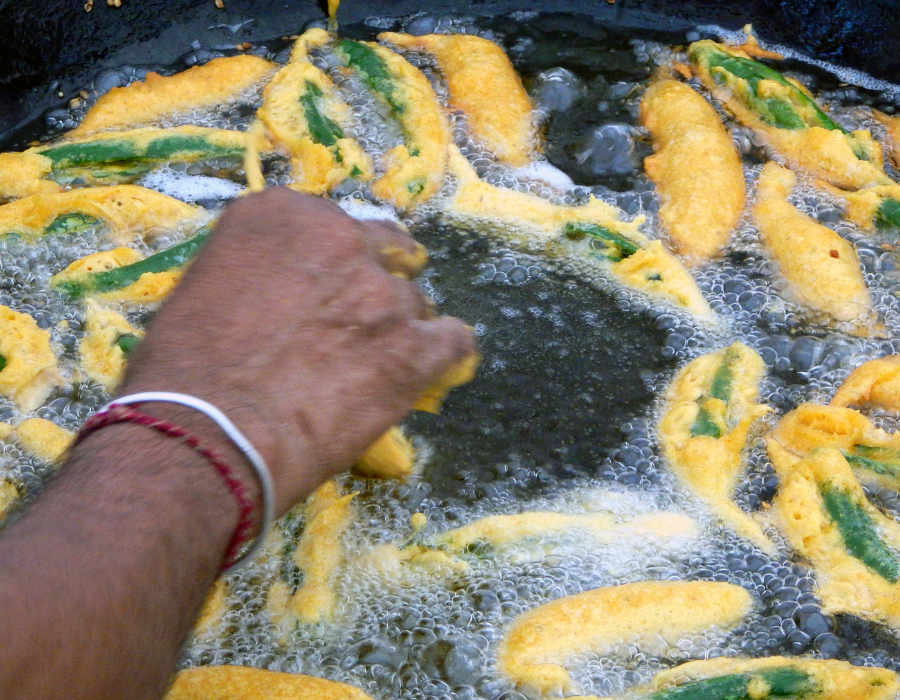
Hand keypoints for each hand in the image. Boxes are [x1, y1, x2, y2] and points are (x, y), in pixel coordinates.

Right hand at [119, 188, 474, 513]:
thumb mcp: (207, 291)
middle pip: (383, 252)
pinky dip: (444, 354)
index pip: (329, 225)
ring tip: (373, 369)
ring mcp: (384, 292)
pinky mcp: (414, 347)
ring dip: (398, 329)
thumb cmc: (185, 373)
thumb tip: (282, 298)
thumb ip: (260, 275)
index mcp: (282, 215)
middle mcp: (340, 238)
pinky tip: (430, 370)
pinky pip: (454, 340)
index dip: (334, 261)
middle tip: (359, 323)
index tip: (327, 287)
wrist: (210, 433)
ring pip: (414, 302)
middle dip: (374, 282)